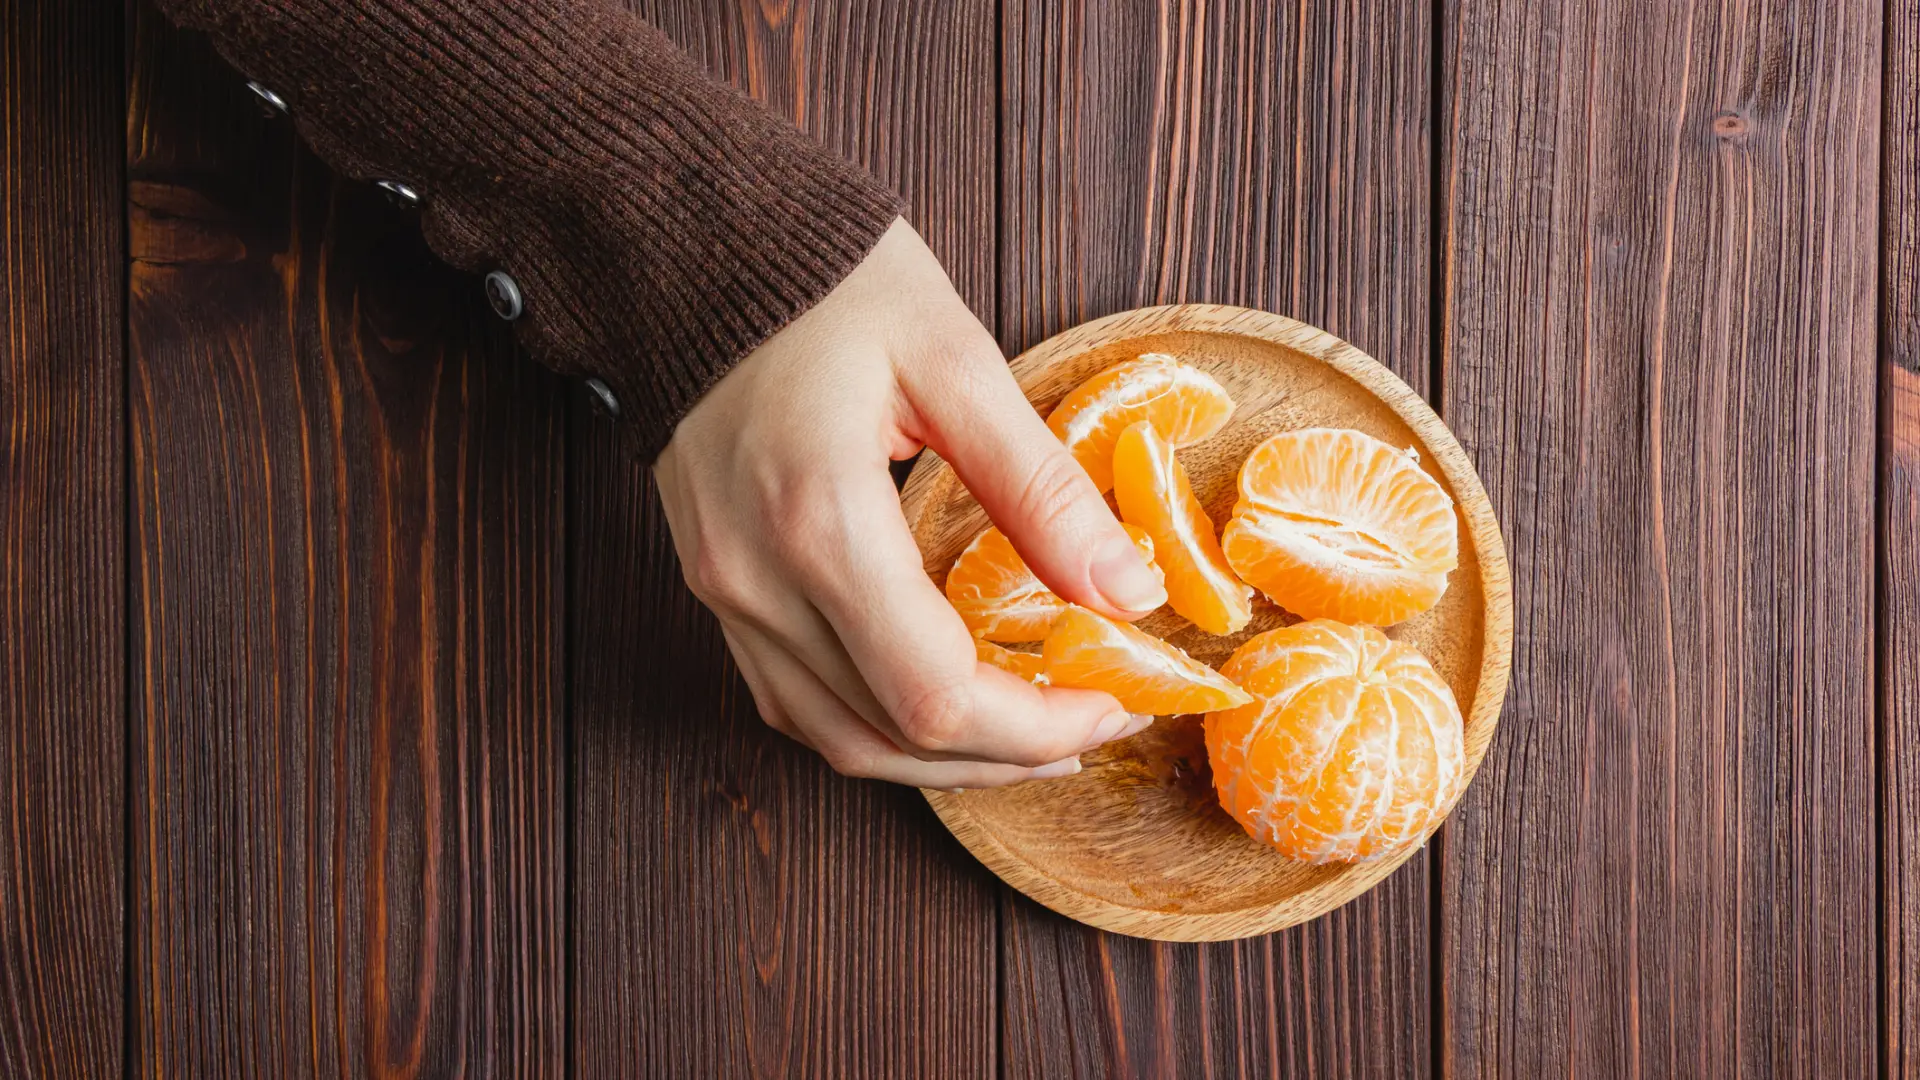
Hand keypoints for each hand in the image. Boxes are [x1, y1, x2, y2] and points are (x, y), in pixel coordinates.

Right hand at [655, 218, 1166, 787]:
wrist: (689, 247)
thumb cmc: (824, 282)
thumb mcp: (954, 360)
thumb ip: (1041, 487)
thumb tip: (1126, 591)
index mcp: (820, 521)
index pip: (938, 695)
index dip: (1038, 725)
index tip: (1116, 698)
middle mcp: (758, 580)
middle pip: (891, 736)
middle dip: (1009, 750)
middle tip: (1095, 717)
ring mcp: (724, 593)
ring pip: (839, 739)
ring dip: (944, 756)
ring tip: (1034, 730)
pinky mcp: (716, 587)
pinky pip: (797, 701)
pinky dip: (879, 725)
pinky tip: (944, 699)